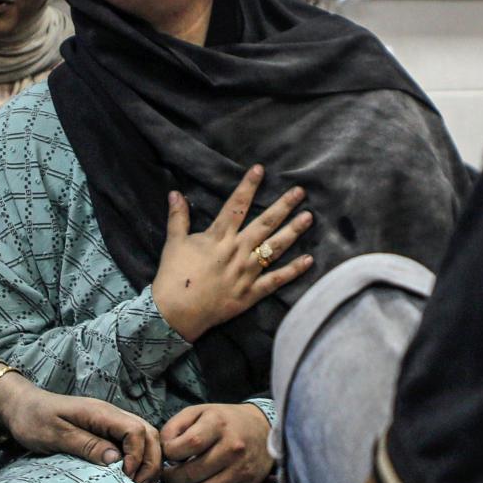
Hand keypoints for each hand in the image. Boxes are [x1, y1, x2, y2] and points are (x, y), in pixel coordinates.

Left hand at [0, 373, 161, 482]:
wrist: (21, 406)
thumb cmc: (33, 419)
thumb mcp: (55, 434)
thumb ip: (86, 444)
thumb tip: (116, 459)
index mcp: (100, 413)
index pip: (135, 430)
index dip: (137, 455)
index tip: (125, 476)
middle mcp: (111, 414)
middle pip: (148, 433)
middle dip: (150, 461)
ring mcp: (110, 422)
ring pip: (145, 436)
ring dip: (148, 460)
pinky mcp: (106, 430)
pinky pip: (133, 442)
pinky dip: (140, 459)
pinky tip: (133, 476)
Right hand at [151, 165, 313, 341]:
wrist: (176, 312)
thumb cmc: (173, 276)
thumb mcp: (174, 242)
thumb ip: (178, 217)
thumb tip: (174, 192)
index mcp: (218, 237)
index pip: (236, 205)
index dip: (248, 186)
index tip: (260, 170)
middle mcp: (237, 251)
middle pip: (264, 223)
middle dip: (283, 205)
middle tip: (300, 192)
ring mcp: (246, 272)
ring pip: (275, 248)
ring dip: (293, 231)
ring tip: (308, 217)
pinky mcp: (251, 293)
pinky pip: (276, 280)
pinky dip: (293, 271)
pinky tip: (309, 260)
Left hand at [160, 403, 273, 482]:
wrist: (262, 428)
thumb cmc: (225, 420)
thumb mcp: (199, 411)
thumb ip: (176, 425)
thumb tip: (163, 447)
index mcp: (218, 423)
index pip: (189, 444)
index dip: (170, 453)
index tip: (166, 454)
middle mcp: (232, 446)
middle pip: (193, 472)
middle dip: (172, 477)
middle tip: (166, 475)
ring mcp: (241, 468)